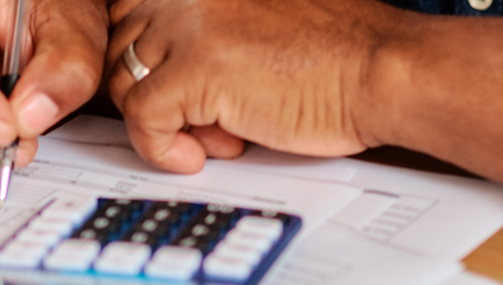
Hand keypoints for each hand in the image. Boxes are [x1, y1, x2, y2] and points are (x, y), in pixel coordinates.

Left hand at [103, 0, 410, 172]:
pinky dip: (161, 148)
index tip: (175, 87)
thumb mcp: (251, 20)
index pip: (129, 13)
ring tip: (216, 133)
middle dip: (153, 91)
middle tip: (205, 116)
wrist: (381, 70)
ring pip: (123, 82)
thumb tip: (149, 63)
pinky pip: (140, 119)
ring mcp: (187, 25)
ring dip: (162, 119)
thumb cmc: (334, 54)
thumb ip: (201, 28)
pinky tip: (199, 154)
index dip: (147, 59)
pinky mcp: (195, 70)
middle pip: (120, 48)